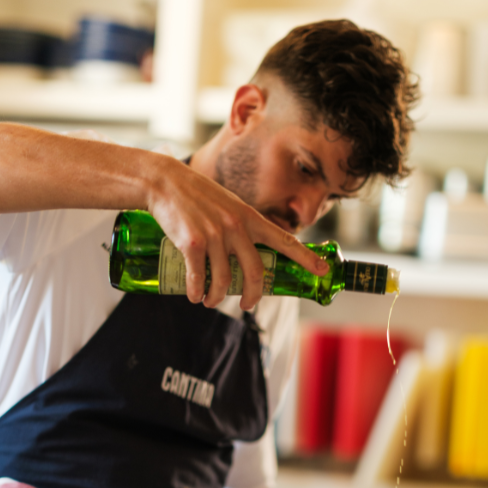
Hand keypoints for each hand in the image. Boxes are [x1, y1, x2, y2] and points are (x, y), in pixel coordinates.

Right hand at [146, 157, 327, 310]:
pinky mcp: (192, 243)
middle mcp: (237, 227)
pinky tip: (194, 296)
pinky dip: (197, 292)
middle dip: (253, 296)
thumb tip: (247, 254)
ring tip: (209, 301)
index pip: (284, 240)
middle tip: (247, 306)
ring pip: (225, 281)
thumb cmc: (197, 196)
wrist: (164, 182)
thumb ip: (242, 226)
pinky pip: (199, 277)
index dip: (305, 258)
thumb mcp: (228, 205)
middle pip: (255, 273)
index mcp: (250, 218)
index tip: (323, 270)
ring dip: (218, 298)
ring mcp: (215, 235)